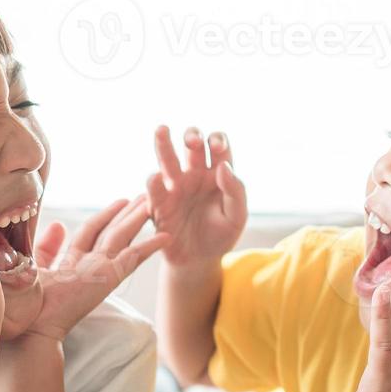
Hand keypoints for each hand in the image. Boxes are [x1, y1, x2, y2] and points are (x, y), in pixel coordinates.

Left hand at [19, 197, 168, 342]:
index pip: (92, 232)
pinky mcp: (107, 280)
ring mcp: (100, 273)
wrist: (31, 328)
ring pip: (123, 239)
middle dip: (129, 213)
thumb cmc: (28, 305)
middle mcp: (89, 266)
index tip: (121, 202)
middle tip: (147, 197)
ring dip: (138, 219)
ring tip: (153, 203)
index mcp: (72, 263)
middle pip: (113, 232)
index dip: (106, 215)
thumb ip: (47, 247)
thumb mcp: (35, 267)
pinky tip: (165, 237)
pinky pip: (132, 258)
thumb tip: (60, 224)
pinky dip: (148, 247)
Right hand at [145, 126, 246, 265]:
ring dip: (164, 144)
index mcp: (217, 174)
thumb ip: (236, 191)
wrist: (198, 261)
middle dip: (192, 136)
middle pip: (191, 145)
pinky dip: (153, 182)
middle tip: (192, 141)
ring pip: (168, 159)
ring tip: (162, 130)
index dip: (217, 141)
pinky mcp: (159, 203)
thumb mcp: (237, 217)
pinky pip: (154, 189)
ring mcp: (175, 187)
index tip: (216, 148)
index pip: (218, 147)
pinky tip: (156, 178)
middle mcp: (195, 175)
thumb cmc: (220, 236)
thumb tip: (224, 166)